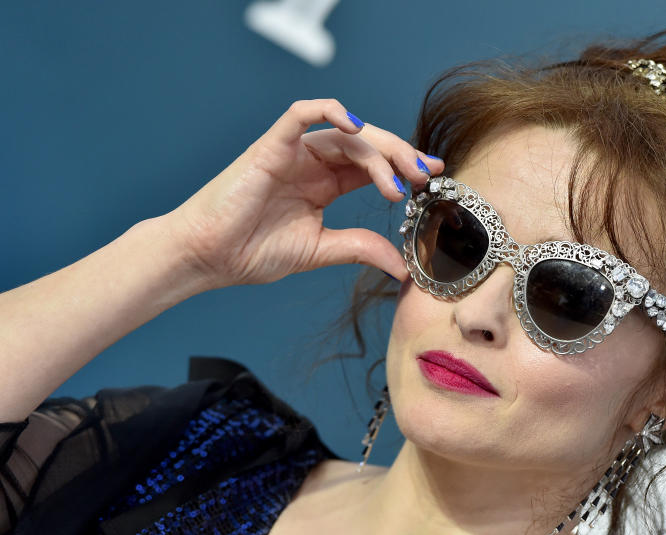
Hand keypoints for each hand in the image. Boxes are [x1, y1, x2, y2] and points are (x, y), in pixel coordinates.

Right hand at [161, 98, 442, 289]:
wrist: (207, 257)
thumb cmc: (251, 251)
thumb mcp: (319, 251)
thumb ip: (360, 249)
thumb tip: (403, 268)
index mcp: (325, 184)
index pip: (374, 165)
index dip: (404, 167)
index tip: (434, 179)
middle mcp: (313, 163)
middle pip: (368, 145)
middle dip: (401, 156)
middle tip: (425, 176)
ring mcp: (293, 152)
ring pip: (346, 133)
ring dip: (378, 152)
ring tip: (399, 179)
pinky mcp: (271, 146)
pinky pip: (300, 115)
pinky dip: (330, 111)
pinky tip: (357, 127)